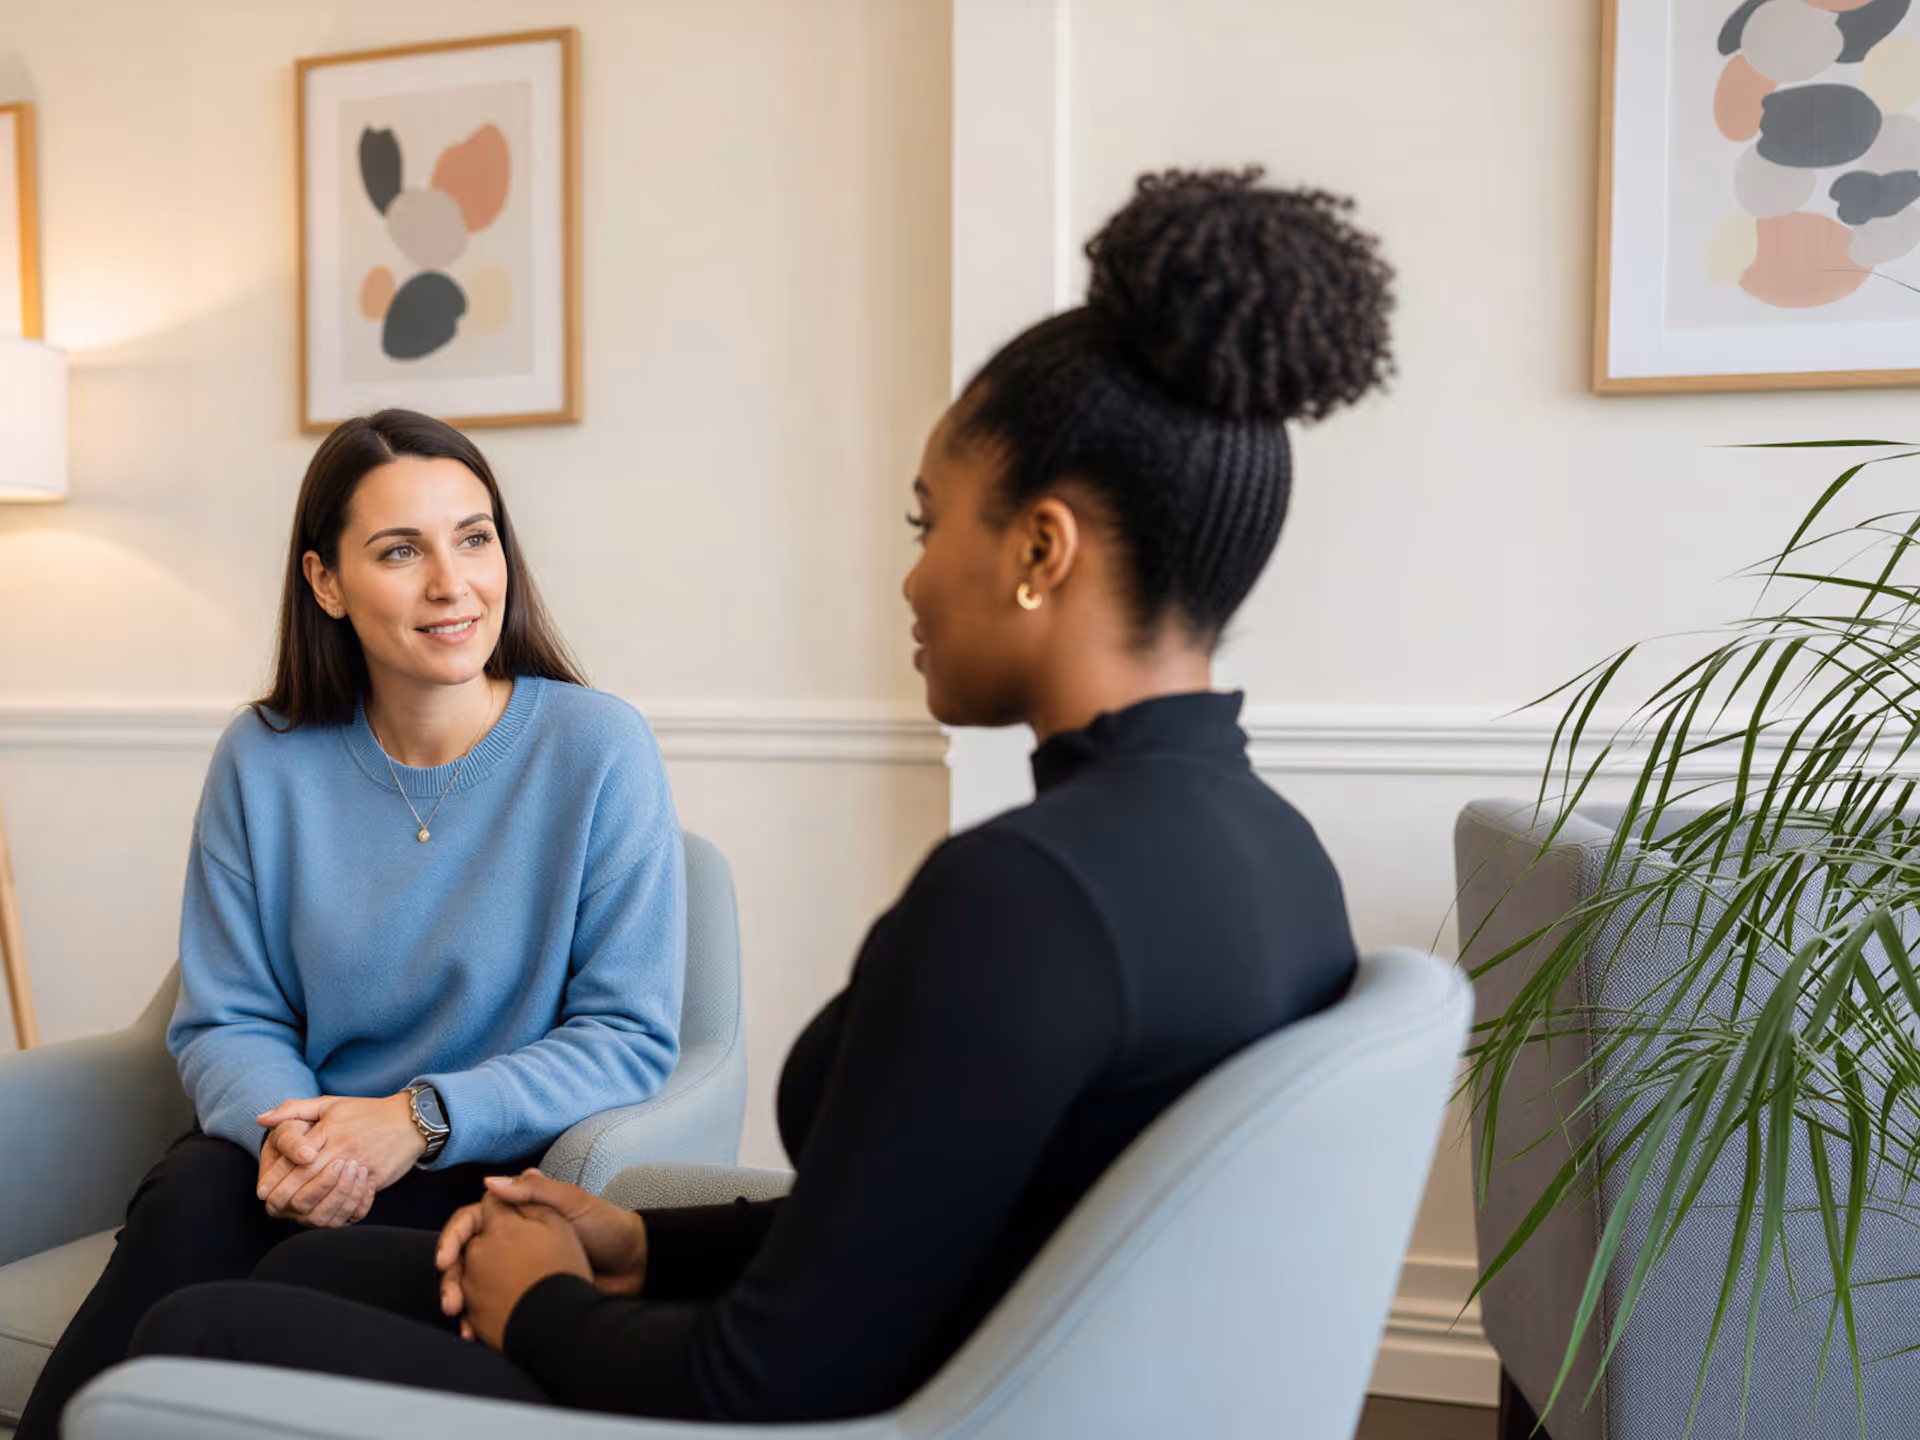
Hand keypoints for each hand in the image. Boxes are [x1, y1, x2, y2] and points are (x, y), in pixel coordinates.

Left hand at [255, 1093, 425, 1218]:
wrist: (411, 1119)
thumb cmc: (366, 1111)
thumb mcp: (330, 1104)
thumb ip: (294, 1110)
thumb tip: (261, 1118)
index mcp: (329, 1130)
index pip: (294, 1159)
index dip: (275, 1178)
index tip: (262, 1192)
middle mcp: (342, 1148)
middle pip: (306, 1180)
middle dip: (285, 1197)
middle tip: (273, 1207)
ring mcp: (360, 1164)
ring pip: (327, 1195)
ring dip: (309, 1206)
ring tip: (296, 1212)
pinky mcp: (375, 1178)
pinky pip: (352, 1200)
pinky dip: (337, 1209)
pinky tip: (325, 1212)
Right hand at [437, 1168, 647, 1320]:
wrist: (633, 1265)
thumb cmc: (606, 1226)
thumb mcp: (573, 1203)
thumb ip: (535, 1192)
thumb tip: (489, 1182)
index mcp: (517, 1214)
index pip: (472, 1221)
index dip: (454, 1238)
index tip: (446, 1259)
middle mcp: (510, 1241)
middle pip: (466, 1256)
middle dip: (453, 1278)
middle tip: (451, 1300)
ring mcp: (514, 1270)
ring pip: (474, 1285)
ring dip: (462, 1302)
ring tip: (461, 1320)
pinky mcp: (523, 1295)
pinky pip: (492, 1308)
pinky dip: (480, 1320)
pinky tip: (474, 1332)